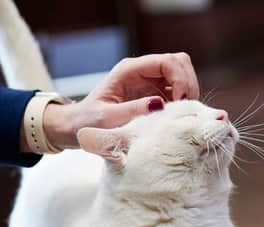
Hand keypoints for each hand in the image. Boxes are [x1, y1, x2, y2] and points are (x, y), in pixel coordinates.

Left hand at [42, 53, 199, 149]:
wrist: (75, 128)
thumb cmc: (86, 122)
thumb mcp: (107, 118)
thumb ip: (133, 110)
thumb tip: (160, 104)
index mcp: (129, 70)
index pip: (167, 61)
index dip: (180, 77)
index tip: (181, 100)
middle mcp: (140, 71)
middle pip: (179, 63)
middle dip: (188, 83)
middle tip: (185, 108)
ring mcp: (148, 81)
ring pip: (181, 76)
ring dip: (186, 93)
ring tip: (180, 114)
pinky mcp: (151, 94)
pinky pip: (175, 91)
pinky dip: (181, 102)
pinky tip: (174, 117)